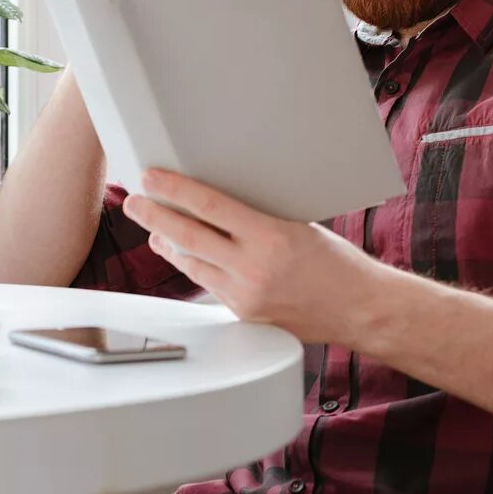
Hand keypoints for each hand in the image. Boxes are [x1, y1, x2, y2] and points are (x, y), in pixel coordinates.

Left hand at [121, 169, 380, 346]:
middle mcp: (254, 268)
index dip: (174, 190)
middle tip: (133, 201)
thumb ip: (255, 218)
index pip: (210, 207)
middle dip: (153, 217)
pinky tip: (180, 253)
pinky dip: (192, 266)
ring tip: (151, 227)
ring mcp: (246, 296)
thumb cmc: (335, 262)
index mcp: (271, 237)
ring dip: (167, 244)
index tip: (151, 177)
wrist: (359, 309)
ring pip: (191, 264)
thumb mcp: (296, 225)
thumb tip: (213, 203)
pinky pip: (207, 285)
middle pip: (187, 238)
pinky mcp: (243, 316)